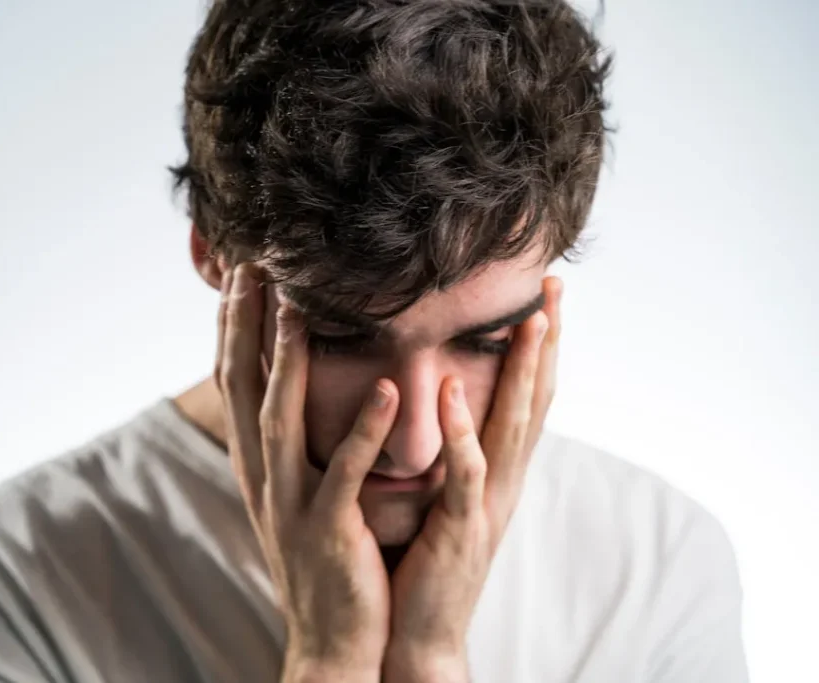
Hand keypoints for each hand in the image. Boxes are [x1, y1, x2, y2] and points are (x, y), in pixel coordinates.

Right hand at [216, 263, 398, 680]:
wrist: (331, 641)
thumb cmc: (322, 558)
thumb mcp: (294, 494)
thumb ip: (290, 442)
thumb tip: (290, 386)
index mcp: (256, 465)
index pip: (234, 382)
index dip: (232, 327)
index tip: (239, 273)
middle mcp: (262, 477)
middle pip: (243, 388)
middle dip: (244, 326)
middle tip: (252, 266)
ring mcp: (290, 505)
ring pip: (281, 420)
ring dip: (288, 362)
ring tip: (299, 308)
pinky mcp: (329, 530)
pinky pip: (346, 473)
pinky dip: (363, 429)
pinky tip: (385, 388)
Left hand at [383, 278, 562, 680]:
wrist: (418, 632)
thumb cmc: (423, 559)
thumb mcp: (442, 496)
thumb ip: (451, 451)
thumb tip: (443, 400)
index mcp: (496, 470)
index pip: (525, 396)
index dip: (539, 346)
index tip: (543, 293)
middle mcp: (503, 480)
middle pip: (535, 400)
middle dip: (547, 343)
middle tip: (555, 286)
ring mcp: (489, 504)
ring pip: (513, 428)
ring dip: (524, 374)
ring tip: (530, 322)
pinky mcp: (462, 530)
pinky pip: (466, 475)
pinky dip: (463, 432)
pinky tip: (451, 392)